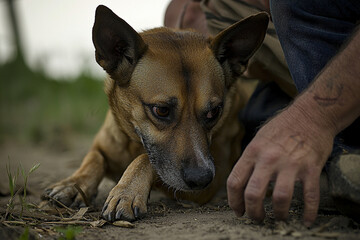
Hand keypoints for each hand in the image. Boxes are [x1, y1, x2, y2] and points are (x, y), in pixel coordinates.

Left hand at [227, 104, 333, 225]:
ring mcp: (290, 164)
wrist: (311, 114)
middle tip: (257, 218)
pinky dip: (309, 212)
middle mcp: (269, 158)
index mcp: (253, 151)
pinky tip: (306, 220)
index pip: (235, 181)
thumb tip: (240, 181)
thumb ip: (250, 159)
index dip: (233, 201)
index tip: (238, 210)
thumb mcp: (258, 138)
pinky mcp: (311, 168)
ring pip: (280, 198)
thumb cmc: (282, 127)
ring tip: (280, 218)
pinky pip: (310, 196)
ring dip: (279, 214)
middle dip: (253, 212)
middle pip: (253, 194)